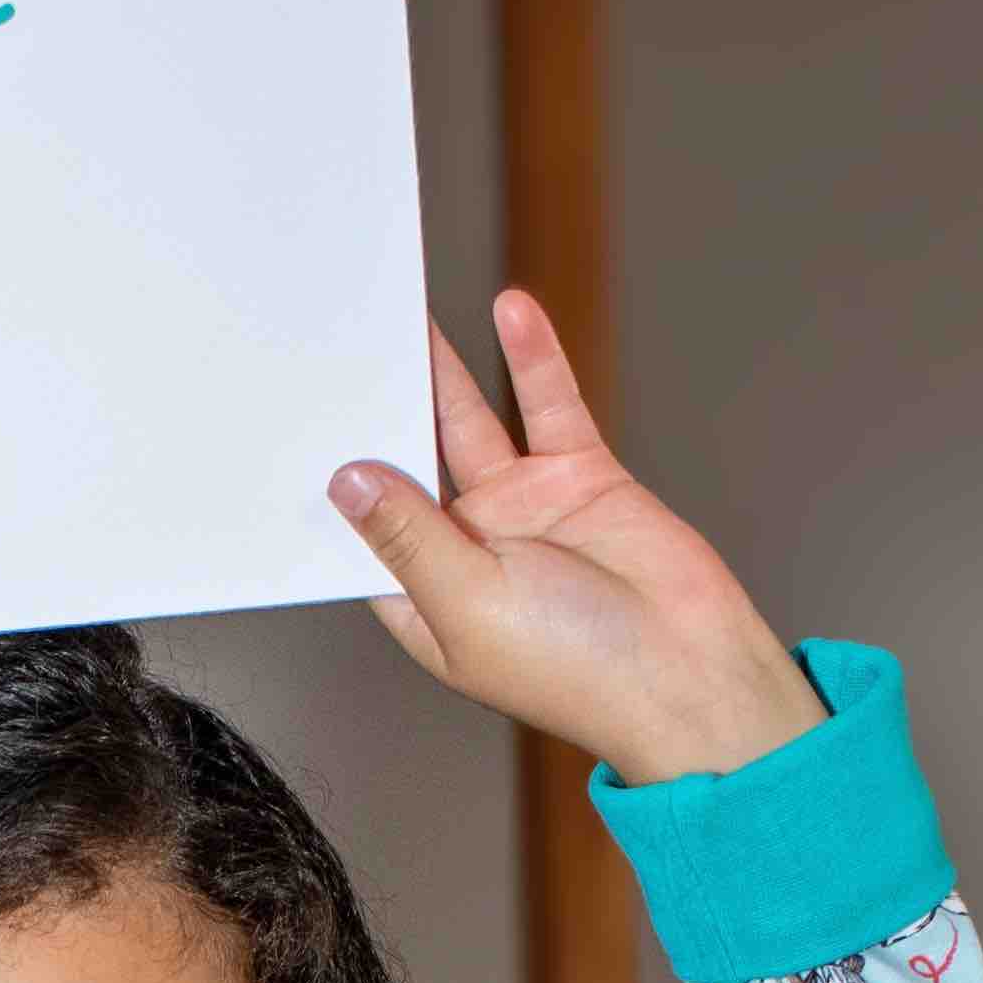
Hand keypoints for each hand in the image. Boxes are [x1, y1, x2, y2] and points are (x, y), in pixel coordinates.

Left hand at [326, 290, 824, 784]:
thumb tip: (349, 480)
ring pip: (469, 424)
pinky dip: (530, 359)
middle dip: (377, 412)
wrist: (691, 672)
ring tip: (405, 314)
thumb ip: (410, 536)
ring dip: (442, 374)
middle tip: (340, 342)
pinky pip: (547, 406)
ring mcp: (522, 509)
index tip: (291, 424)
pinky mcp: (578, 477)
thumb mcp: (469, 602)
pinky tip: (508, 310)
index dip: (331, 480)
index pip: (360, 528)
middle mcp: (465, 549)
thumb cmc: (576, 671)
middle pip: (408, 464)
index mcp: (422, 598)